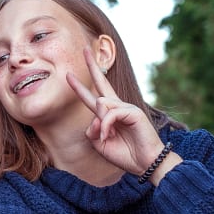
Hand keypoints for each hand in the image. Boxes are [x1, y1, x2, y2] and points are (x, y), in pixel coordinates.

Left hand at [66, 48, 168, 175]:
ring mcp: (126, 107)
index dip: (80, 87)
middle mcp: (117, 107)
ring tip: (106, 138)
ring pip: (102, 104)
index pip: (92, 97)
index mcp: (108, 115)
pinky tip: (108, 137)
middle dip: (92, 66)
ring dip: (100, 125)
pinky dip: (106, 126)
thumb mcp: (100, 145)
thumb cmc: (125, 155)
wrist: (144, 164)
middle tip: (85, 49)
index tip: (68, 75)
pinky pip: (110, 114)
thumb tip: (95, 116)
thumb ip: (92, 131)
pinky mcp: (133, 111)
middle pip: (101, 83)